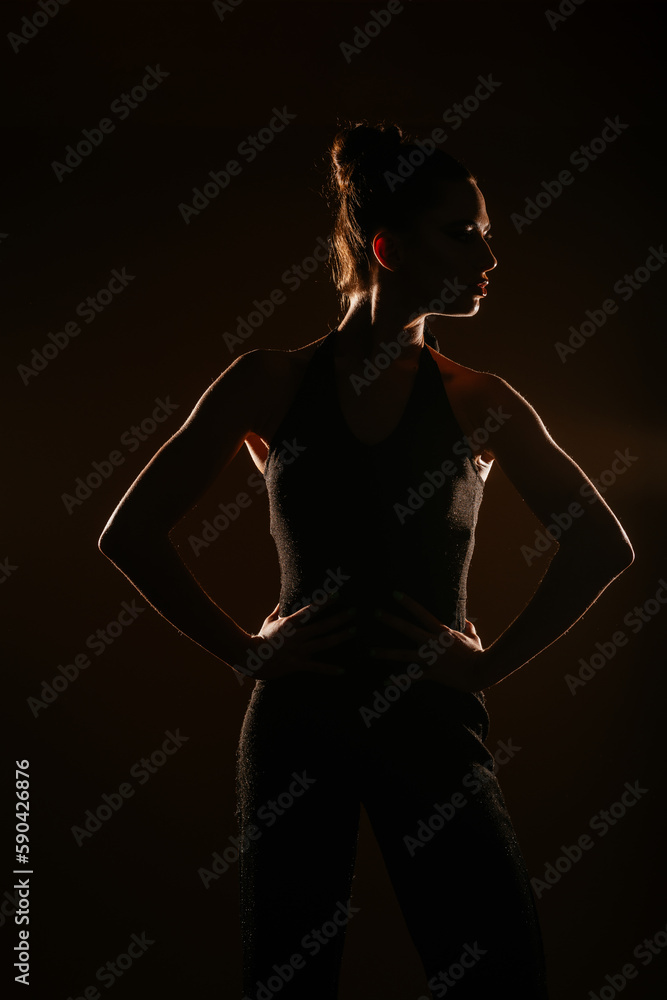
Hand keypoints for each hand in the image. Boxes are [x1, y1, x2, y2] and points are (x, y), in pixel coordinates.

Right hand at [234, 592, 355, 681]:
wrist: (252, 659)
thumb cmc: (260, 639)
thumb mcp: (268, 622)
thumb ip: (278, 611)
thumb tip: (282, 600)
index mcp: (290, 623)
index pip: (310, 610)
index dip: (324, 602)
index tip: (337, 595)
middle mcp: (297, 636)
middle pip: (322, 626)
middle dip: (339, 619)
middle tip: (354, 612)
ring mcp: (299, 651)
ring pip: (324, 643)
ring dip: (340, 637)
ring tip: (354, 631)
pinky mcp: (298, 664)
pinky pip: (317, 667)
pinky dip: (330, 669)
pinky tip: (343, 670)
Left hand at [371, 591, 487, 692]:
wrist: (480, 672)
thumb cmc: (478, 654)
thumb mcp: (474, 638)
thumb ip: (469, 629)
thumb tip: (469, 622)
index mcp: (441, 632)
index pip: (421, 613)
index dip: (408, 603)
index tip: (395, 594)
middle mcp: (432, 643)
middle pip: (407, 629)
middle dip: (391, 620)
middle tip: (376, 613)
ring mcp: (430, 659)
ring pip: (403, 654)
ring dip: (386, 653)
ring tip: (370, 651)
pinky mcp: (431, 673)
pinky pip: (412, 678)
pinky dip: (399, 681)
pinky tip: (386, 682)